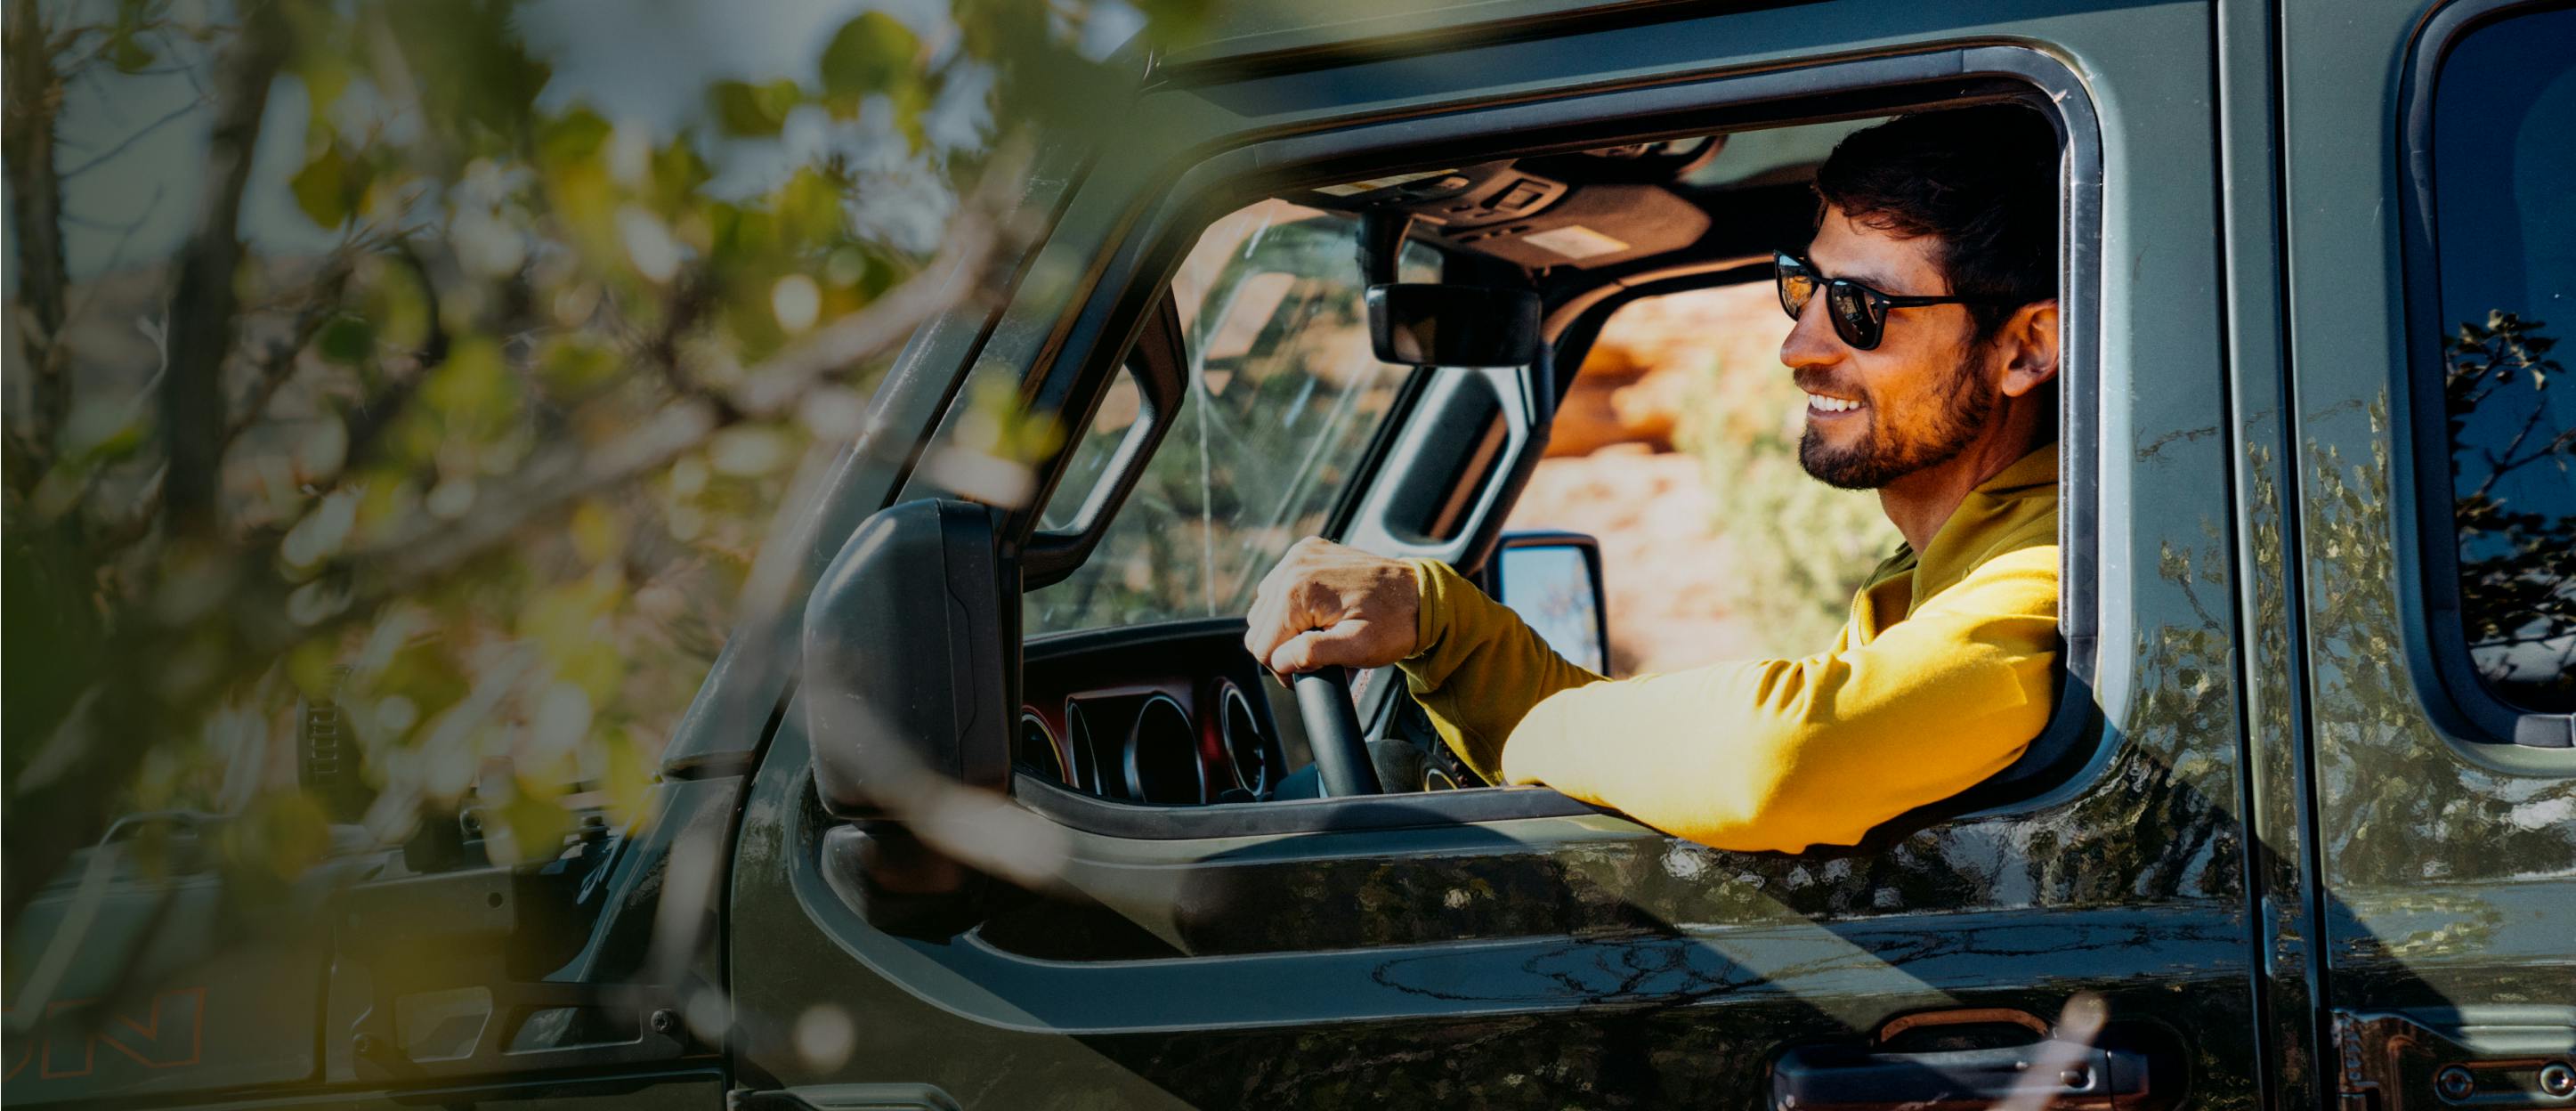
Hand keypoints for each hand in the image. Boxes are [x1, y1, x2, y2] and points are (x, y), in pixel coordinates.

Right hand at [1242, 537, 1420, 676]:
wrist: (1421, 595)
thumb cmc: (1395, 623)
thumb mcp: (1358, 648)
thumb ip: (1313, 654)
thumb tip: (1280, 658)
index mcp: (1299, 590)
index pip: (1262, 645)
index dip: (1284, 668)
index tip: (1312, 671)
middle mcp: (1293, 566)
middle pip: (1259, 628)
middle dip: (1285, 648)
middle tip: (1319, 657)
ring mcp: (1299, 555)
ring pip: (1265, 609)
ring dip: (1288, 629)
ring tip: (1322, 636)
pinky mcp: (1307, 552)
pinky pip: (1279, 588)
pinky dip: (1293, 608)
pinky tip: (1319, 616)